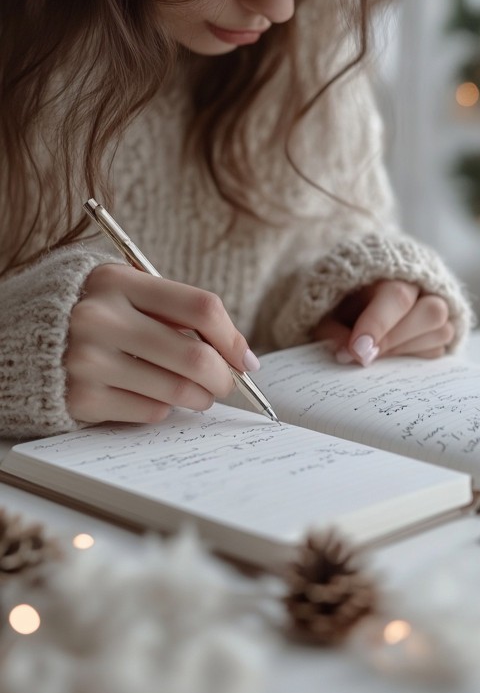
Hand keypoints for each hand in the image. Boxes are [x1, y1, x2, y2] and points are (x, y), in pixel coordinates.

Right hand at [65, 264, 258, 423]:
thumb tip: (238, 356)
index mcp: (117, 281)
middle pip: (195, 356)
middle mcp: (100, 318)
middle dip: (223, 378)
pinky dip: (162, 409)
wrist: (21, 341)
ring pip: (177, 390)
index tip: (245, 360)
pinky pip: (149, 412)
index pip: (200, 308)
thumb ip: (173, 312)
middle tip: (226, 385)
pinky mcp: (81, 398)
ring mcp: (88, 361)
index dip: (233, 338)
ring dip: (198, 398)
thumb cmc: (91, 314)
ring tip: (196, 394)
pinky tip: (151, 396)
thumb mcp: (124, 292)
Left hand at [312, 279, 454, 365]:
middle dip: (393, 340)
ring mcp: (440, 303)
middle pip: (431, 312)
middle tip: (362, 356)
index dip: (377, 325)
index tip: (357, 350)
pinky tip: (391, 351)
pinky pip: (439, 348)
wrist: (355, 292)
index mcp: (390, 268)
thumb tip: (349, 354)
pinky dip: (414, 355)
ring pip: (441, 330)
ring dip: (404, 349)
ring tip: (375, 352)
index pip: (396, 296)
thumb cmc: (340, 301)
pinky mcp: (445, 326)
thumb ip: (332, 330)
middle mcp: (423, 282)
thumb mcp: (326, 311)